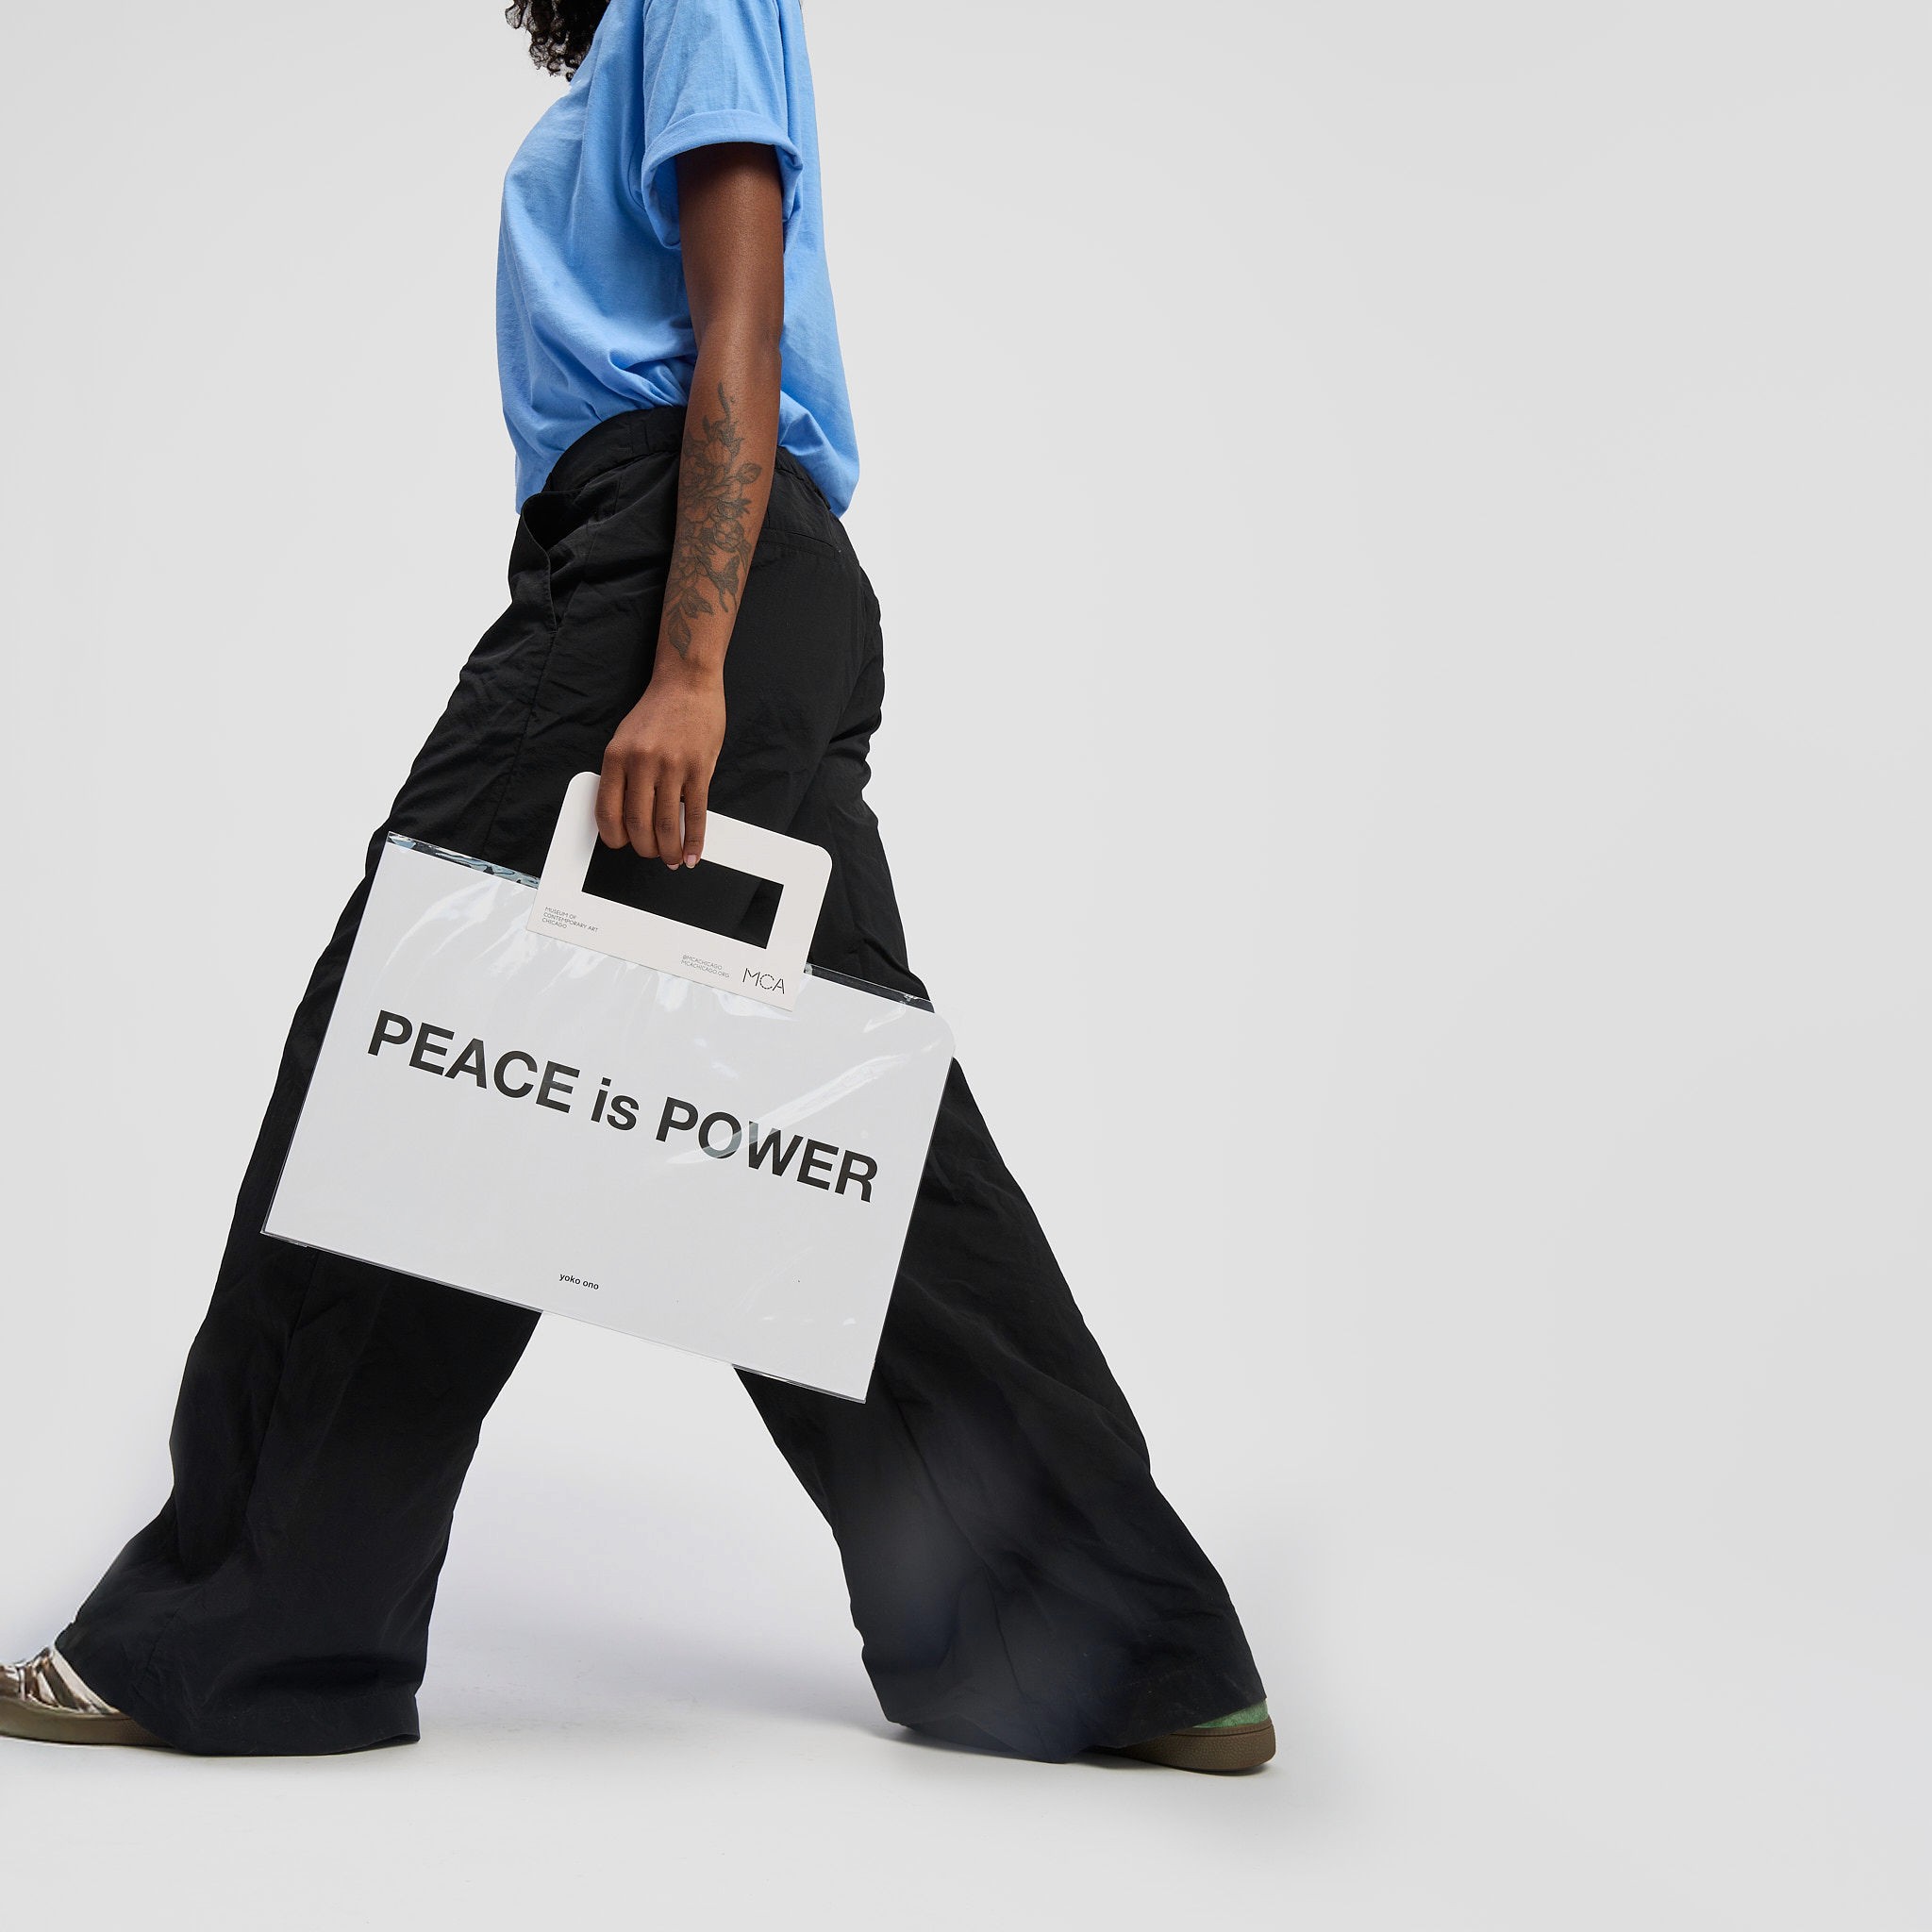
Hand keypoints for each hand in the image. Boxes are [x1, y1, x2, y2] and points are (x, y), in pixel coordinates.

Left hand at [595, 661, 725, 866]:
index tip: (622, 844)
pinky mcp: (698, 768)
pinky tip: (693, 852)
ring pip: (666, 824)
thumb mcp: (626, 740)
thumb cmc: (657, 712)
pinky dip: (694, 839)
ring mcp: (671, 766)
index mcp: (616, 756)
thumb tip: (626, 815)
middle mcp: (641, 763)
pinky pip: (695, 814)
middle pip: (637, 824)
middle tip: (651, 854)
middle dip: (644, 849)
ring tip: (673, 859)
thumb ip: (623, 775)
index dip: (614, 837)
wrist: (686, 683)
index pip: (607, 811)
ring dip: (669, 850)